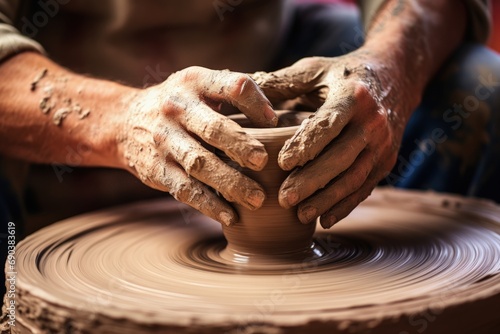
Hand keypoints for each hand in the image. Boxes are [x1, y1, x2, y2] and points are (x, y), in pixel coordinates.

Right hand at [118, 66, 277, 225]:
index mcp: (194, 82)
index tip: (275, 121)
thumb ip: (232, 93)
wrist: (124, 122)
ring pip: (200, 164)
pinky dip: (209, 205)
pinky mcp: (157, 170)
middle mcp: (177, 109)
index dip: (256, 102)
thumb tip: (276, 117)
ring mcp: (165, 141)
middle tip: (263, 162)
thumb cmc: (178, 104)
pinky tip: (230, 216)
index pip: (231, 86)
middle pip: (214, 129)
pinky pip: (185, 189)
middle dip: (240, 146)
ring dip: (230, 183)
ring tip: (256, 199)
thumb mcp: (198, 86)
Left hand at [252, 51, 418, 227]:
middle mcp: (373, 121)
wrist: (396, 76)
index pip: (328, 124)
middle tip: (284, 199)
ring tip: (301, 216)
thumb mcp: (315, 69)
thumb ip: (281, 83)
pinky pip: (365, 187)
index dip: (306, 144)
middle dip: (312, 181)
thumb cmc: (344, 73)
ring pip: (354, 177)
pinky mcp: (387, 160)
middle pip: (341, 157)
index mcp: (353, 95)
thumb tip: (239, 91)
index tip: (281, 163)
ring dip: (327, 199)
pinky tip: (325, 220)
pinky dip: (345, 205)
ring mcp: (383, 144)